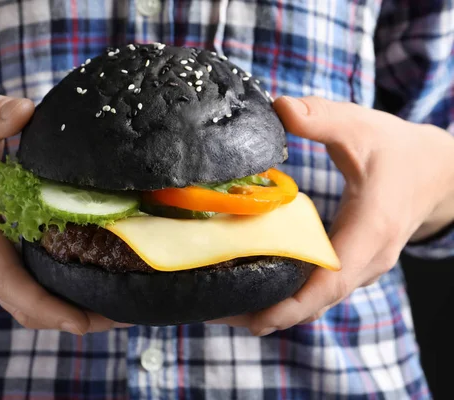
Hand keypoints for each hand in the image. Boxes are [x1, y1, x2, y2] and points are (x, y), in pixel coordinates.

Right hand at [0, 95, 127, 333]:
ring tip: (124, 307)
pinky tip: (100, 286)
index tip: (81, 322)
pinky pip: (36, 294)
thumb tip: (24, 108)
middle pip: (31, 309)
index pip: (11, 286)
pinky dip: (65, 299)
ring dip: (77, 313)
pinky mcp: (6, 268)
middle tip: (126, 314)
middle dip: (78, 319)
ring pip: (36, 307)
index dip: (47, 307)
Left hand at [209, 96, 453, 334]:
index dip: (291, 304)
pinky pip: (321, 289)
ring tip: (226, 309)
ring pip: (318, 301)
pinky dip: (290, 296)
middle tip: (216, 314)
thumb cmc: (397, 150)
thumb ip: (321, 116)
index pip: (329, 281)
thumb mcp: (360, 126)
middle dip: (269, 314)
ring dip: (276, 309)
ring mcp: (364, 267)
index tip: (253, 319)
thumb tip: (278, 107)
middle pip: (316, 302)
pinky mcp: (356, 265)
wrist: (436, 171)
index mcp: (370, 229)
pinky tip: (256, 289)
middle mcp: (368, 259)